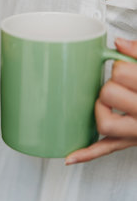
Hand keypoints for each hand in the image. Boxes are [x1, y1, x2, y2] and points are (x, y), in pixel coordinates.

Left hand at [65, 38, 136, 164]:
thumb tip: (118, 43)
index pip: (120, 73)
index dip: (120, 67)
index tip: (124, 69)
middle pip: (108, 95)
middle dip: (109, 85)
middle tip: (118, 85)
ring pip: (105, 124)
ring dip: (100, 110)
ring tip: (108, 103)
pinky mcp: (131, 142)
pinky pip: (107, 149)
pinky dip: (87, 153)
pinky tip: (70, 156)